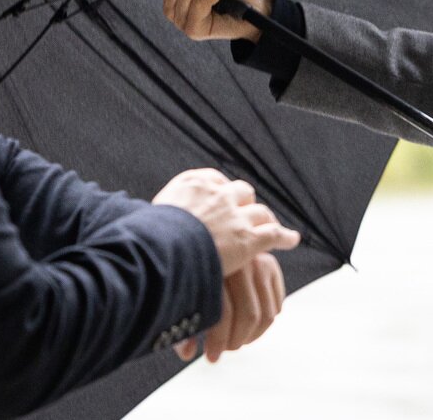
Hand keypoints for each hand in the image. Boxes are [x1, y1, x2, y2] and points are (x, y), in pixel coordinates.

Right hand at [153, 168, 300, 275]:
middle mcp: (218, 194)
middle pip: (241, 192)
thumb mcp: (144, 216)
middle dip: (243, 203)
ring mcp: (236, 215)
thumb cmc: (145, 238)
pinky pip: (274, 234)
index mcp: (191, 183)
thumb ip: (155, 215)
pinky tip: (292, 240)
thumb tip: (139, 224)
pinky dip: (285, 237)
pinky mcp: (249, 238)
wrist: (161, 251)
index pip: (213, 180)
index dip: (220, 191)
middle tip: (244, 214)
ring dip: (264, 219)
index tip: (220, 198)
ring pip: (260, 212)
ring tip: (268, 226)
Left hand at [176, 253, 284, 362]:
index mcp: (216, 270)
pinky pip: (277, 305)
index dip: (219, 341)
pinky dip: (266, 322)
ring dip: (254, 335)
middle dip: (238, 339)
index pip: (224, 314)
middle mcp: (241, 264)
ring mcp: (260, 263)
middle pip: (250, 315)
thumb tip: (187, 353)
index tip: (212, 357)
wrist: (206, 239)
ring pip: (267, 313)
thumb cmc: (188, 272)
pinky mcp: (271, 267)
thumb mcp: (182, 297)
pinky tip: (251, 330)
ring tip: (238, 341)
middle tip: (226, 349)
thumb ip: (183, 325)